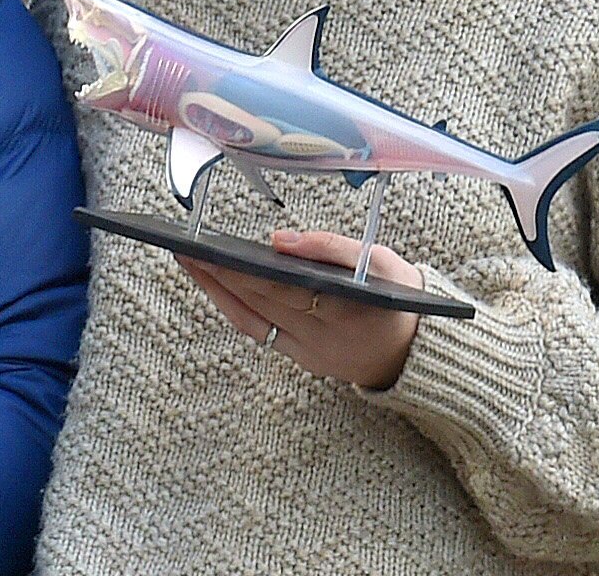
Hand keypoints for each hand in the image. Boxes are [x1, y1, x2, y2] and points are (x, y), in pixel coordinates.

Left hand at [175, 230, 425, 392]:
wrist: (411, 353)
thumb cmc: (397, 297)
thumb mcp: (381, 261)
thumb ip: (331, 248)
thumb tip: (278, 240)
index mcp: (347, 309)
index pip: (285, 289)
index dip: (248, 270)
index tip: (217, 248)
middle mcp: (322, 337)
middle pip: (260, 303)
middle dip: (220, 275)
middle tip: (187, 249)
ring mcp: (308, 352)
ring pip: (252, 320)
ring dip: (218, 292)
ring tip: (191, 263)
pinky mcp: (300, 359)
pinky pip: (259, 332)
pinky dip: (234, 309)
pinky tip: (217, 286)